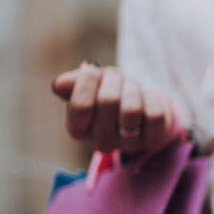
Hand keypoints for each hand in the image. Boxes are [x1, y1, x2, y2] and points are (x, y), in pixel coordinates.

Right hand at [51, 62, 176, 154]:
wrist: (141, 107)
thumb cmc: (108, 92)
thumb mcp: (89, 84)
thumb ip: (73, 82)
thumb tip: (60, 84)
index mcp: (78, 128)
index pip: (80, 106)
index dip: (88, 80)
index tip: (92, 70)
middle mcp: (101, 141)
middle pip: (108, 101)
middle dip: (113, 79)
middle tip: (115, 77)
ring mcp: (127, 143)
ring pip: (132, 110)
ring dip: (133, 88)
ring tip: (130, 87)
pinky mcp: (152, 140)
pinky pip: (154, 115)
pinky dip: (152, 99)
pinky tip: (146, 100)